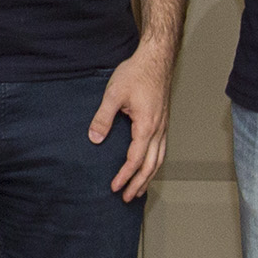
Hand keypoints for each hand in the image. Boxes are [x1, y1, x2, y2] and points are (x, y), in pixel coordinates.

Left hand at [91, 45, 174, 201]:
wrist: (155, 59)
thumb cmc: (136, 73)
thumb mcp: (113, 94)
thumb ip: (102, 118)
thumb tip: (94, 139)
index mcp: (147, 126)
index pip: (135, 159)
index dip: (125, 175)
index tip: (114, 187)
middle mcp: (158, 129)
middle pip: (151, 165)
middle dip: (139, 183)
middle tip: (128, 198)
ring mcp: (163, 126)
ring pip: (159, 159)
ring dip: (149, 176)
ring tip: (139, 189)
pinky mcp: (162, 121)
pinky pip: (161, 149)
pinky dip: (155, 163)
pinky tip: (148, 166)